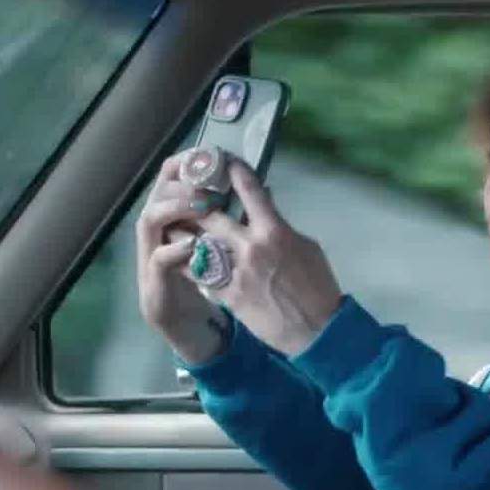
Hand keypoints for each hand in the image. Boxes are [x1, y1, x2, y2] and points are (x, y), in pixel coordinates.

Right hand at [135, 152, 227, 364]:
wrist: (190, 330)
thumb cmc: (208, 287)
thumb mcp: (224, 250)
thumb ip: (233, 222)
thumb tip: (263, 190)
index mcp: (175, 222)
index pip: (171, 182)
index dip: (184, 165)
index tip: (205, 151)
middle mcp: (157, 235)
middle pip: (158, 193)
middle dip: (181, 181)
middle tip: (205, 173)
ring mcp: (151, 259)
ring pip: (149, 220)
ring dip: (174, 207)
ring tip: (199, 203)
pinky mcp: (154, 285)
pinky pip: (160, 261)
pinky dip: (174, 249)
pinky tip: (191, 243)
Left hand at [195, 160, 342, 356]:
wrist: (316, 329)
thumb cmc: (317, 286)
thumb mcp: (307, 247)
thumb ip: (281, 224)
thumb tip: (267, 202)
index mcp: (274, 231)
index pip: (251, 191)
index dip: (235, 171)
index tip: (224, 160)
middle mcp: (251, 247)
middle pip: (212, 215)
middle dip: (196, 201)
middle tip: (185, 191)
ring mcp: (236, 271)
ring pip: (198, 244)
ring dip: (183, 232)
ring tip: (172, 222)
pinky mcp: (227, 294)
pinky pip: (200, 273)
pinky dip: (189, 262)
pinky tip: (179, 255)